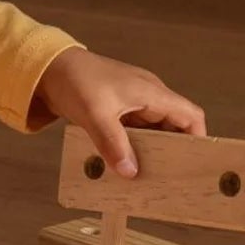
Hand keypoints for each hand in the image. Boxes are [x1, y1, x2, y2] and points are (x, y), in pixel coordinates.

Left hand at [34, 48, 205, 176]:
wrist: (47, 66)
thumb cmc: (75, 81)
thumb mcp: (95, 114)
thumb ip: (113, 143)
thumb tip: (131, 172)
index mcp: (152, 93)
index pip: (190, 116)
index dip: (197, 139)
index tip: (192, 164)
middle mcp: (147, 96)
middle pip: (173, 127)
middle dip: (170, 151)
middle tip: (167, 178)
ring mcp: (131, 103)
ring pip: (151, 131)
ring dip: (148, 150)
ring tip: (146, 177)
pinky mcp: (115, 110)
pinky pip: (132, 131)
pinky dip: (131, 146)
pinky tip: (123, 164)